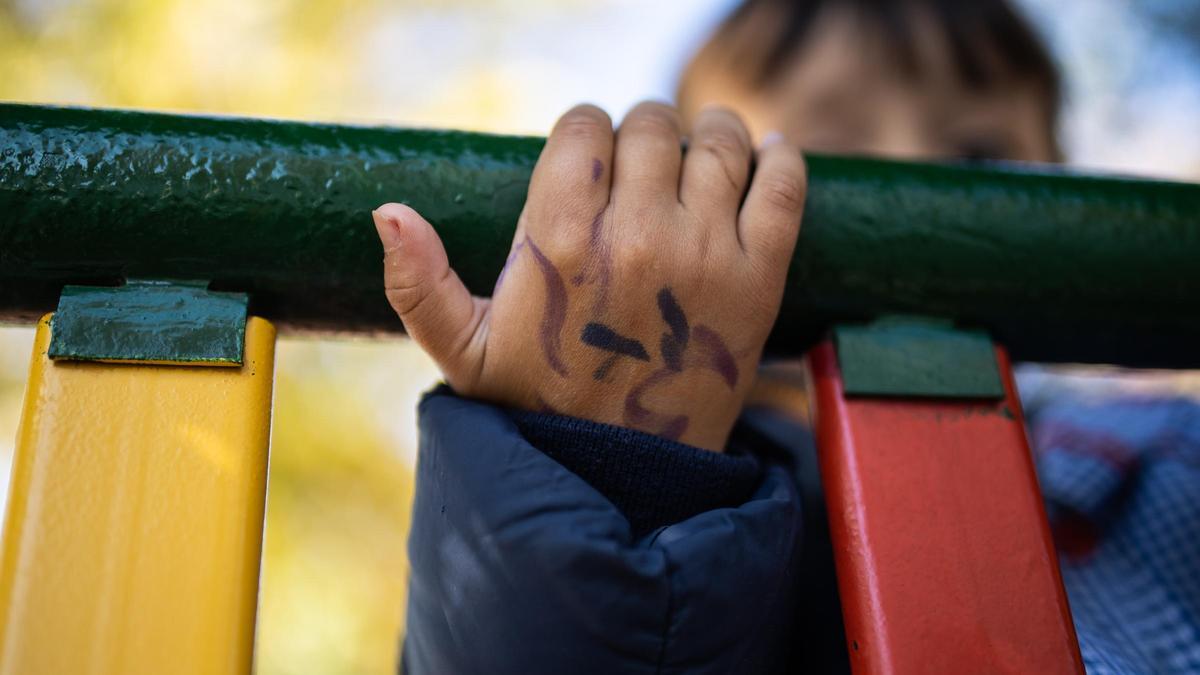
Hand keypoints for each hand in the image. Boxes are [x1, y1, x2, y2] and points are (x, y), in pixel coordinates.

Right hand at [372, 102, 805, 451]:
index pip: (583, 129)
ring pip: (717, 144)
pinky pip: (783, 188)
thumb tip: (387, 211)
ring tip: (704, 141)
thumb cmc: (541, 409)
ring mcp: (705, 254)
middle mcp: (637, 235)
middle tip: (646, 155)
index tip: (592, 148)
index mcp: (561, 240)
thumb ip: (418, 284)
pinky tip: (769, 152)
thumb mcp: (464, 354)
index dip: (586, 128)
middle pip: (651, 128)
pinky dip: (781, 159)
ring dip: (710, 132)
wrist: (626, 475)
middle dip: (644, 130)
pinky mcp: (760, 280)